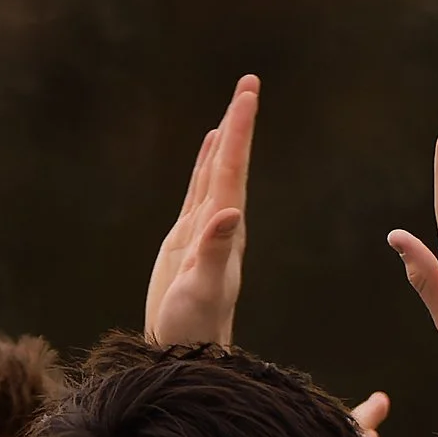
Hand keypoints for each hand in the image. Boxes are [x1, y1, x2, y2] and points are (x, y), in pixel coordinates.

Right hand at [146, 75, 258, 347]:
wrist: (187, 355)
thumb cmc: (193, 328)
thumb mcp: (201, 289)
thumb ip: (214, 252)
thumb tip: (229, 213)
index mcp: (225, 230)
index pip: (233, 171)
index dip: (239, 132)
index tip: (248, 94)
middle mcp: (221, 225)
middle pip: (231, 164)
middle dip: (239, 123)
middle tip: (249, 82)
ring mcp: (206, 231)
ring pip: (218, 173)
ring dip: (226, 140)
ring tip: (235, 106)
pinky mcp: (188, 240)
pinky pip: (201, 191)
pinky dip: (207, 165)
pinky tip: (211, 149)